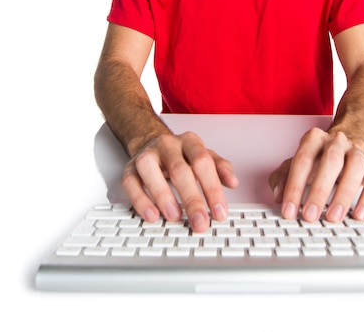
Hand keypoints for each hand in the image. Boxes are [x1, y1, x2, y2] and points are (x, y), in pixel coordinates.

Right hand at [121, 131, 238, 232]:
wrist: (151, 140)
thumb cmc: (181, 154)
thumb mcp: (204, 156)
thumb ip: (220, 167)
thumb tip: (233, 182)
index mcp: (190, 142)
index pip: (203, 162)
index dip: (212, 188)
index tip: (219, 212)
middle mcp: (168, 145)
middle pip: (179, 170)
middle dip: (191, 199)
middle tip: (200, 222)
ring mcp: (147, 155)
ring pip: (150, 170)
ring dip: (163, 195)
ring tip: (175, 217)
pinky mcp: (130, 167)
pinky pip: (131, 182)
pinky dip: (140, 200)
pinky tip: (152, 215)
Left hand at [269, 127, 363, 223]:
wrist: (344, 145)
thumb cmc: (317, 159)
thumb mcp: (296, 164)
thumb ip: (283, 177)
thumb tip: (278, 195)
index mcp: (314, 139)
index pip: (303, 160)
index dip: (294, 186)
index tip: (289, 210)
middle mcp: (337, 141)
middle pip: (331, 161)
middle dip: (319, 190)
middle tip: (310, 215)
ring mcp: (357, 151)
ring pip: (356, 167)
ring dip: (344, 194)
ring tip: (334, 217)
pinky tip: (359, 214)